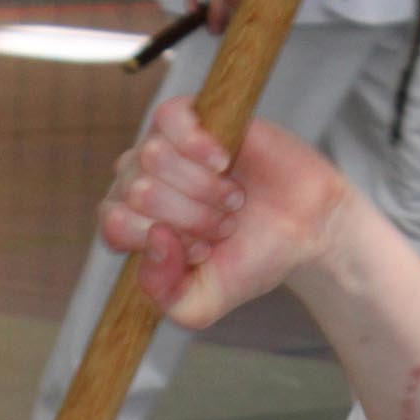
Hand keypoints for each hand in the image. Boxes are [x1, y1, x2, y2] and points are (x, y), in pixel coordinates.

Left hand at [100, 96, 351, 330]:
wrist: (305, 230)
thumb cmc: (248, 263)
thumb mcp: (200, 304)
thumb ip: (164, 293)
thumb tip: (154, 237)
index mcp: (133, 227)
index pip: (114, 224)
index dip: (161, 241)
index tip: (202, 251)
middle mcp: (141, 184)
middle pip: (137, 192)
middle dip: (189, 218)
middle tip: (225, 227)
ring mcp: (167, 148)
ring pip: (153, 156)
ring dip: (200, 187)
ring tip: (232, 199)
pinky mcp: (197, 115)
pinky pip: (170, 117)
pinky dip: (197, 144)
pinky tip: (223, 162)